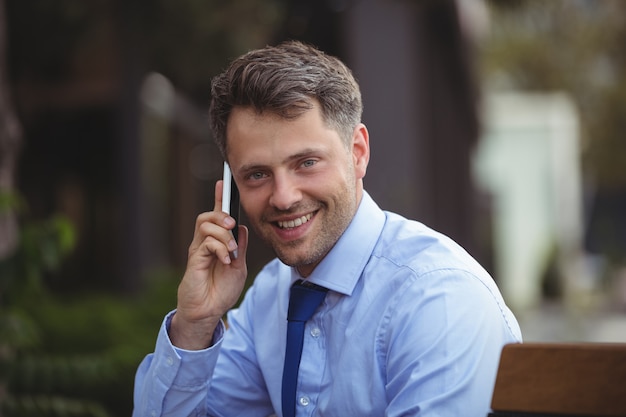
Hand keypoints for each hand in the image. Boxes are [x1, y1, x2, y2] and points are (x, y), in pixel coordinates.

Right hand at [170, 180, 248, 349]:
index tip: (222, 183)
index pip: (217, 216)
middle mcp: (205, 243)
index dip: (219, 199)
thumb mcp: (239, 266)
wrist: (209, 312)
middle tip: (231, 226)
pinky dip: (220, 248)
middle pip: (208, 215)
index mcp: (217, 242)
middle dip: (221, 214)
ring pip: (205, 225)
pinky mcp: (195, 260)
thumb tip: (241, 228)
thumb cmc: (221, 290)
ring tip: (231, 250)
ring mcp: (198, 250)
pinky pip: (206, 243)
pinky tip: (226, 260)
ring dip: (222, 234)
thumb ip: (240, 247)